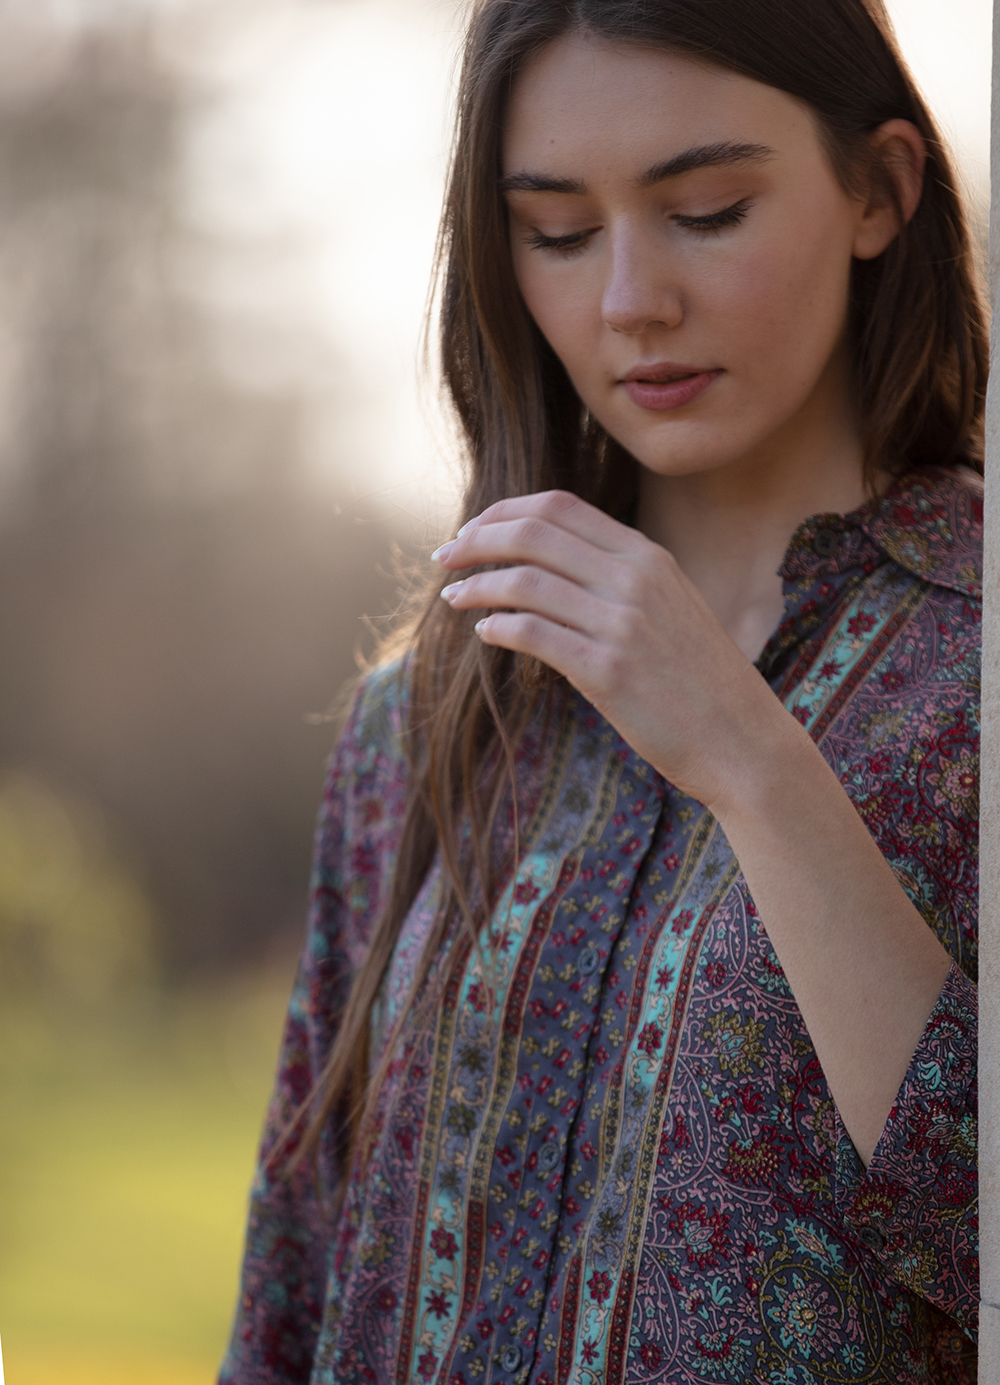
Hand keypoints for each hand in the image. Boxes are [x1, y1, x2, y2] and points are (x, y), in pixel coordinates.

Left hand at [433, 489, 789, 807]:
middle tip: (443, 558)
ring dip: (477, 585)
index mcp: (647, 557)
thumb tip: (549, 570)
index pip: (559, 507)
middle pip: (533, 534)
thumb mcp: (670, 608)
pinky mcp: (608, 671)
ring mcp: (622, 624)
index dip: (503, 512)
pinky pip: (533, 634)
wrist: (743, 740)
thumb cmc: (699, 681)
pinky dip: (498, 628)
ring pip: (525, 582)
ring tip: (453, 597)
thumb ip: (619, 580)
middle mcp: (634, 579)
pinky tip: (483, 634)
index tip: (471, 530)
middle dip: (476, 541)